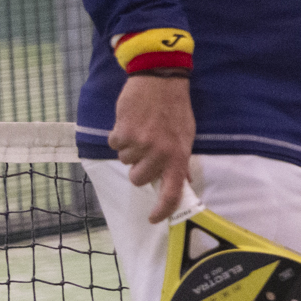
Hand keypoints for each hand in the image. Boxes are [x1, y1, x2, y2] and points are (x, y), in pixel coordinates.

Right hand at [108, 74, 195, 221]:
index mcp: (178, 156)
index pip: (172, 192)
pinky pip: (114, 145)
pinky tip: (130, 122)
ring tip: (141, 130)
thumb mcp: (186, 136)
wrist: (160, 81)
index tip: (154, 219)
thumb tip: (182, 183)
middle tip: (147, 148)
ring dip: (129, 149)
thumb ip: (180, 160)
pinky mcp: (123, 133)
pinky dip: (119, 137)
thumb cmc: (175, 110)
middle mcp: (160, 154)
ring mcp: (140, 144)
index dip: (162, 209)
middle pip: (138, 179)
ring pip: (124, 161)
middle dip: (138, 167)